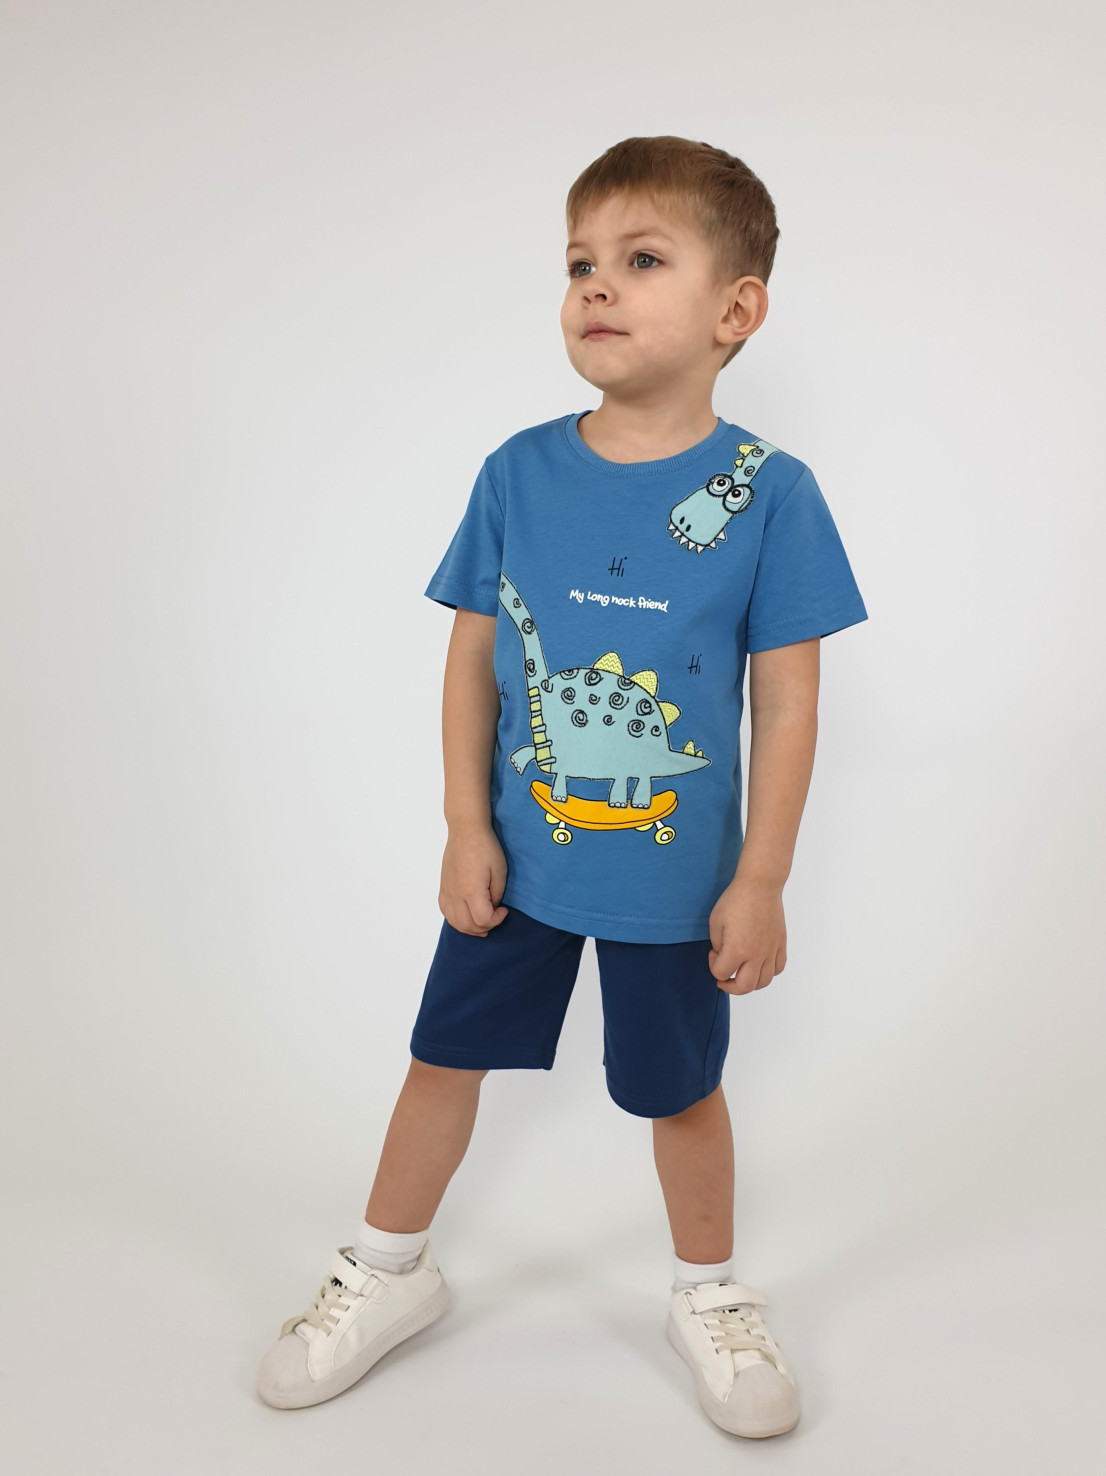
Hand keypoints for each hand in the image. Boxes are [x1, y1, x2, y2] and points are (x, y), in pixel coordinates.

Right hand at [439, 822, 509, 934]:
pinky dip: (456, 919)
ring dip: (469, 928)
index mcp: (471, 890)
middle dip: (484, 927)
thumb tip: (491, 907)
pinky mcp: (443, 887)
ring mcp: (447, 891)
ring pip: (454, 922)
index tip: (504, 910)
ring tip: (482, 923)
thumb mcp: (499, 871)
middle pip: (467, 925)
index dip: (496, 920)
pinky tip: (465, 916)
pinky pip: (445, 911)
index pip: (483, 920)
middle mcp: (456, 894)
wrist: (466, 831)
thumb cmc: (485, 847)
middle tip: (494, 918)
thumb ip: (496, 895)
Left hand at [707, 876, 786, 993]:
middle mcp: (756, 954)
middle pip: (744, 986)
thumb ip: (718, 945)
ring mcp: (771, 950)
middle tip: (724, 978)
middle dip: (730, 986)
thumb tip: (723, 956)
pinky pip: (778, 968)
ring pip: (764, 982)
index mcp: (737, 949)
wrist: (760, 885)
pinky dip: (768, 972)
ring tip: (742, 974)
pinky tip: (759, 965)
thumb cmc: (735, 900)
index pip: (721, 973)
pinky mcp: (780, 944)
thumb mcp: (716, 922)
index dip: (713, 965)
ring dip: (750, 983)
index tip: (713, 952)